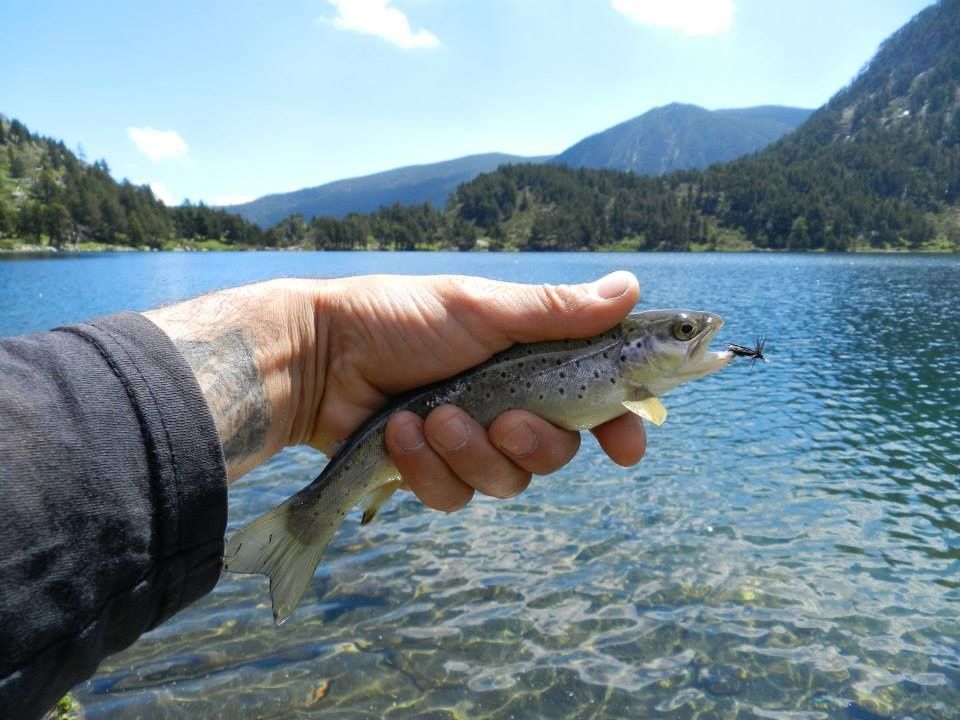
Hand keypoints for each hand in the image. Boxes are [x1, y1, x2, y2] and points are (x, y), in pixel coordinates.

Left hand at [145, 272, 645, 508]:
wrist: (319, 354)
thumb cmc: (399, 319)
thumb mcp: (482, 309)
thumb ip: (556, 311)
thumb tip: (631, 287)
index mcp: (528, 363)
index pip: (594, 403)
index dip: (619, 427)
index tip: (627, 447)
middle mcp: (507, 406)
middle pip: (556, 453)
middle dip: (534, 443)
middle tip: (503, 421)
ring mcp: (469, 443)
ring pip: (506, 481)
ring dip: (469, 452)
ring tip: (430, 417)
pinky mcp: (430, 472)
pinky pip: (453, 495)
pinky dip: (427, 466)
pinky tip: (398, 434)